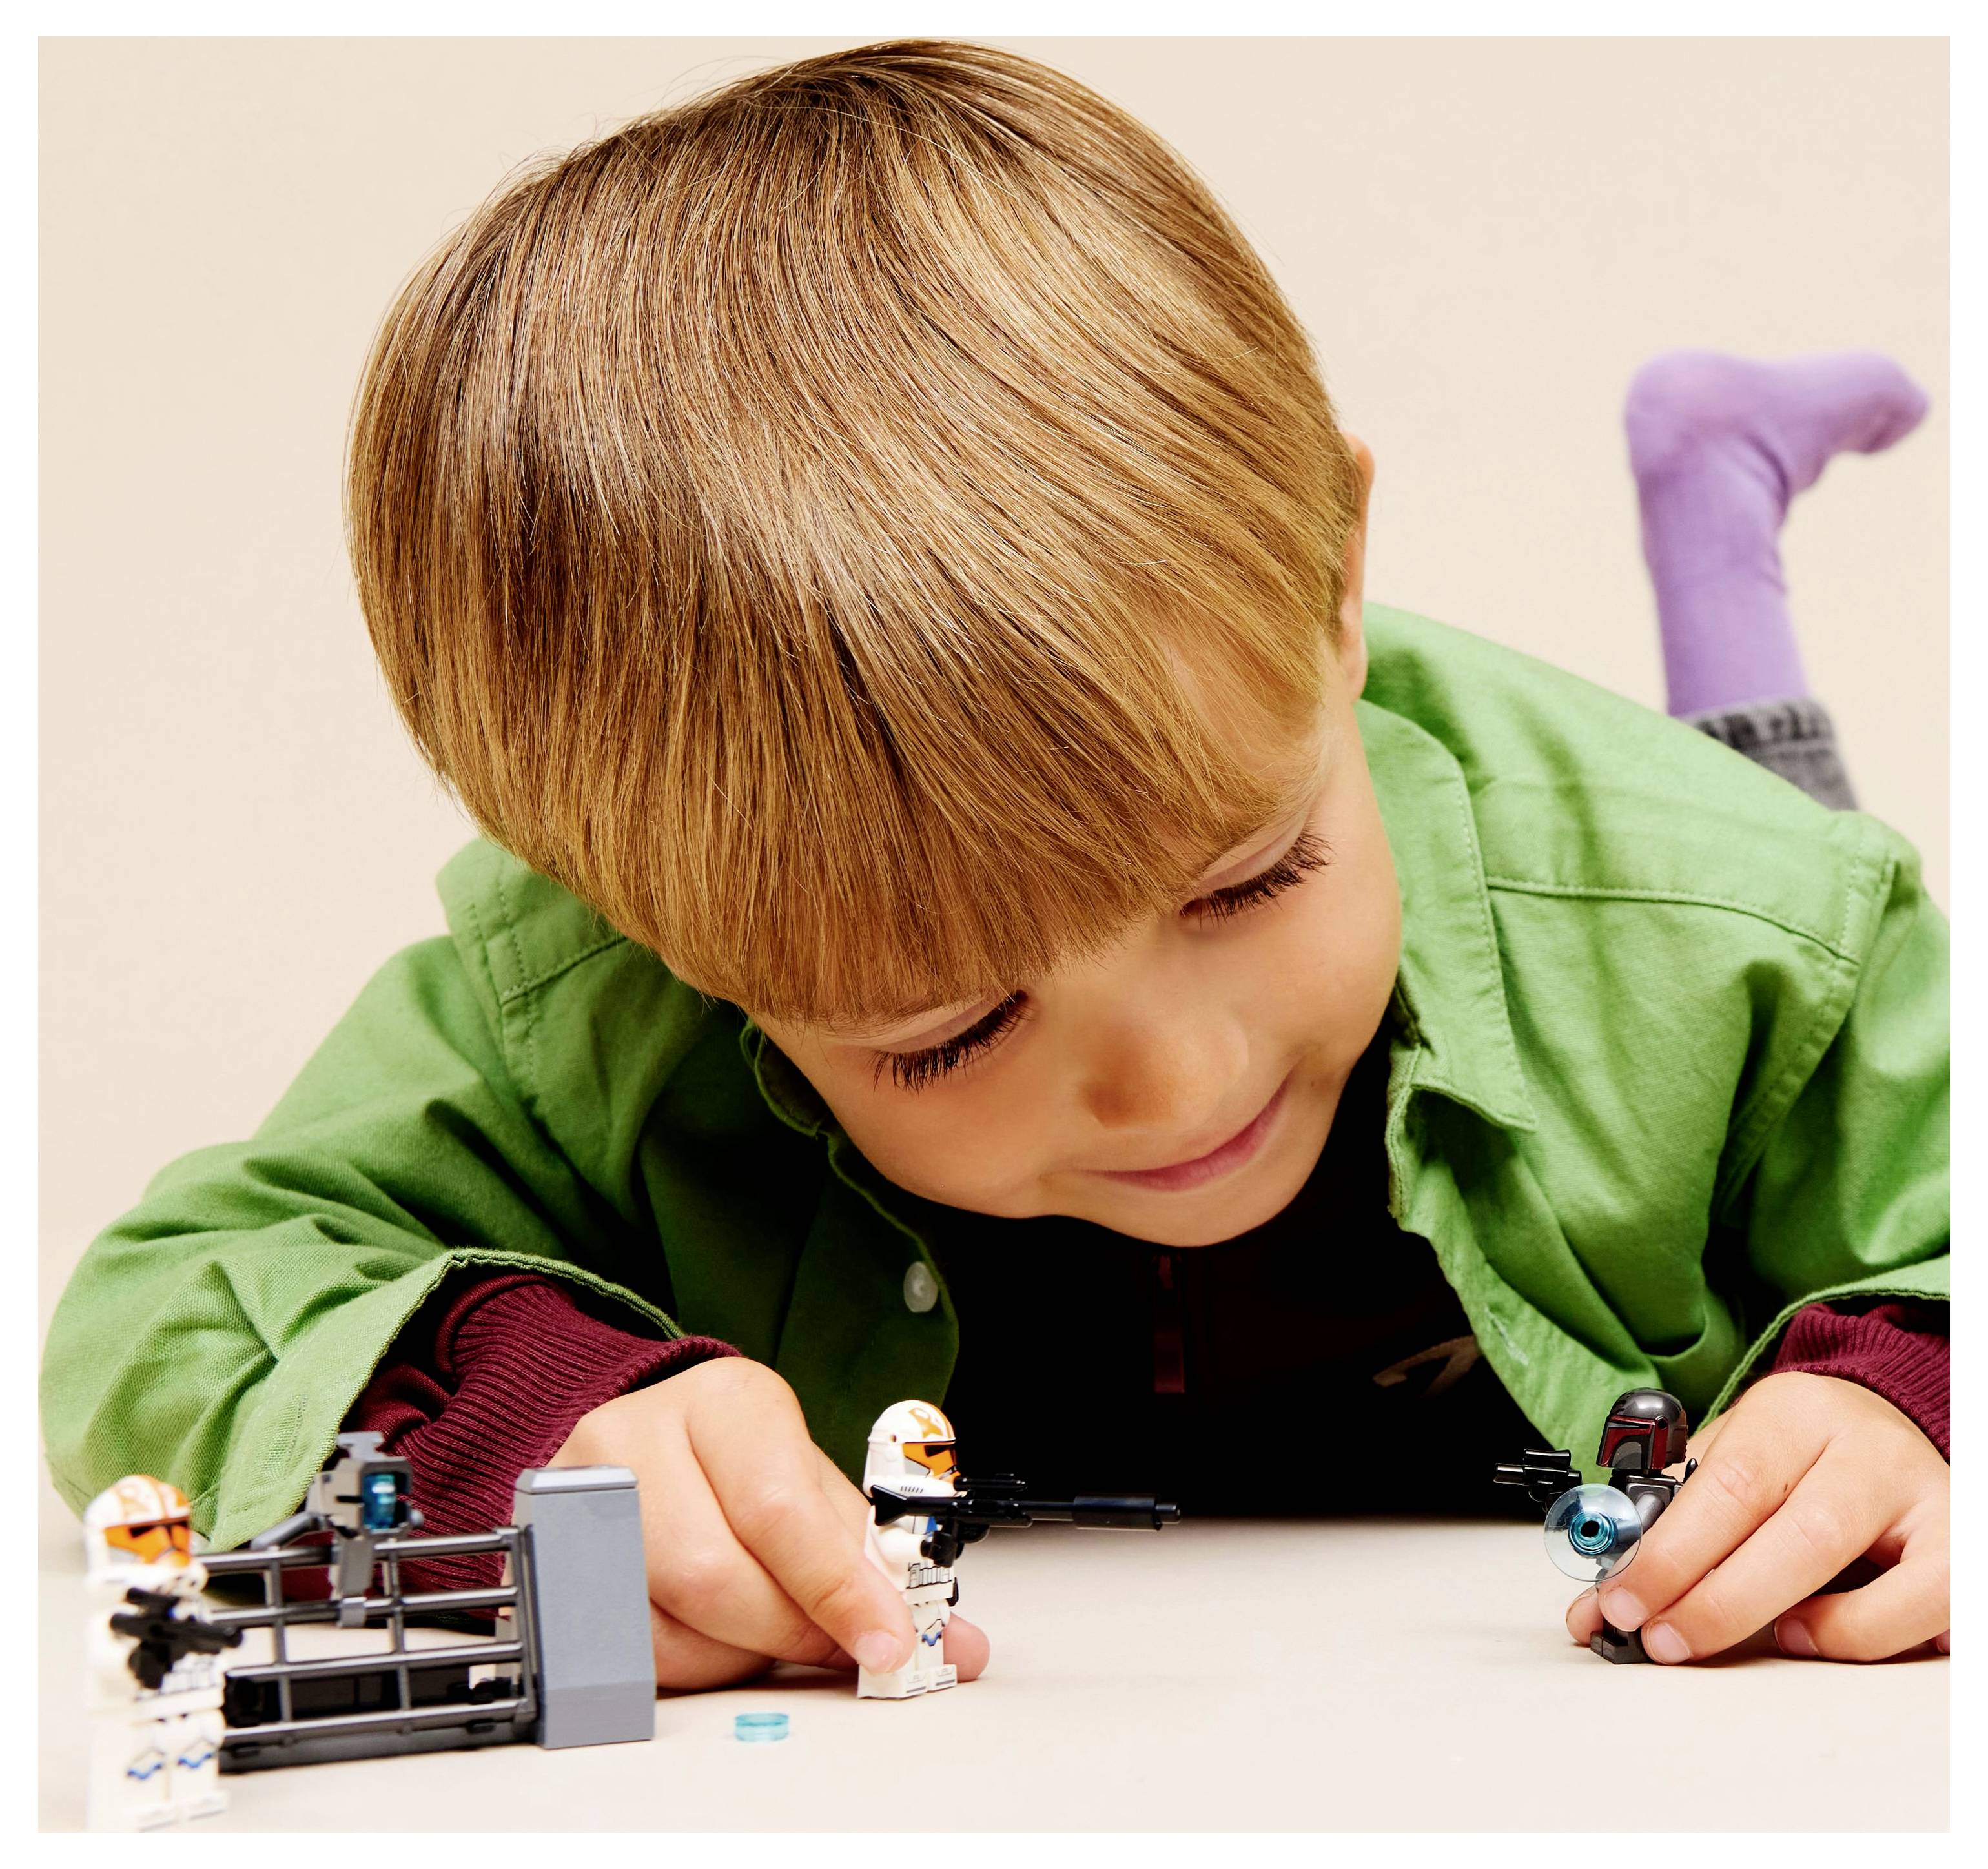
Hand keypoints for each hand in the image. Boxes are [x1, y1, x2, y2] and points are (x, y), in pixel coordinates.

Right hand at [552, 1357, 990, 1690]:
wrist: (648, 1439)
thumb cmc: (742, 1465)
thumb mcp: (814, 1485)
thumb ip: (877, 1563)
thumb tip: (954, 1647)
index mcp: (725, 1403)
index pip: (779, 1507)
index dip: (837, 1588)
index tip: (886, 1641)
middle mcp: (638, 1436)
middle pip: (715, 1574)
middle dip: (789, 1629)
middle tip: (835, 1647)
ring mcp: (580, 1498)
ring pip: (667, 1621)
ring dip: (739, 1652)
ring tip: (769, 1625)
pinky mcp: (550, 1560)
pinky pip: (628, 1651)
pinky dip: (691, 1664)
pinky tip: (714, 1633)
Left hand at [1565, 1372, 1948, 1662]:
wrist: (1883, 1427)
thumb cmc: (1793, 1453)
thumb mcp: (1727, 1456)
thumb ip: (1667, 1519)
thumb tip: (1600, 1600)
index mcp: (1791, 1413)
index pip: (1728, 1485)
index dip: (1670, 1553)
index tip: (1619, 1603)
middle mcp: (1864, 1449)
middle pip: (1795, 1533)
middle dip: (1715, 1602)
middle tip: (1659, 1640)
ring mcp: (1923, 1500)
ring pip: (1866, 1577)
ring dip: (1787, 1618)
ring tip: (1749, 1636)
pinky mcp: (1961, 1550)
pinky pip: (1918, 1612)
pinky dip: (1857, 1636)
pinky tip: (1810, 1634)